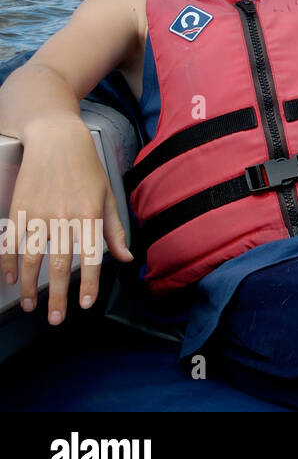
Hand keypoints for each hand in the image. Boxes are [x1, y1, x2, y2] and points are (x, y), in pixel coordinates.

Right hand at [1, 118, 132, 323]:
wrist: (56, 139)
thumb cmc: (86, 168)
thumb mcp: (108, 196)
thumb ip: (115, 230)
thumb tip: (126, 258)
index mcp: (90, 216)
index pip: (92, 258)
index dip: (90, 284)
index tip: (86, 304)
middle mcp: (66, 218)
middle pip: (60, 265)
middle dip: (57, 296)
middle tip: (55, 318)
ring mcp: (40, 214)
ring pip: (33, 258)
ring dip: (30, 286)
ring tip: (30, 305)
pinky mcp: (20, 209)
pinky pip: (11, 241)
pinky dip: (7, 262)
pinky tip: (9, 278)